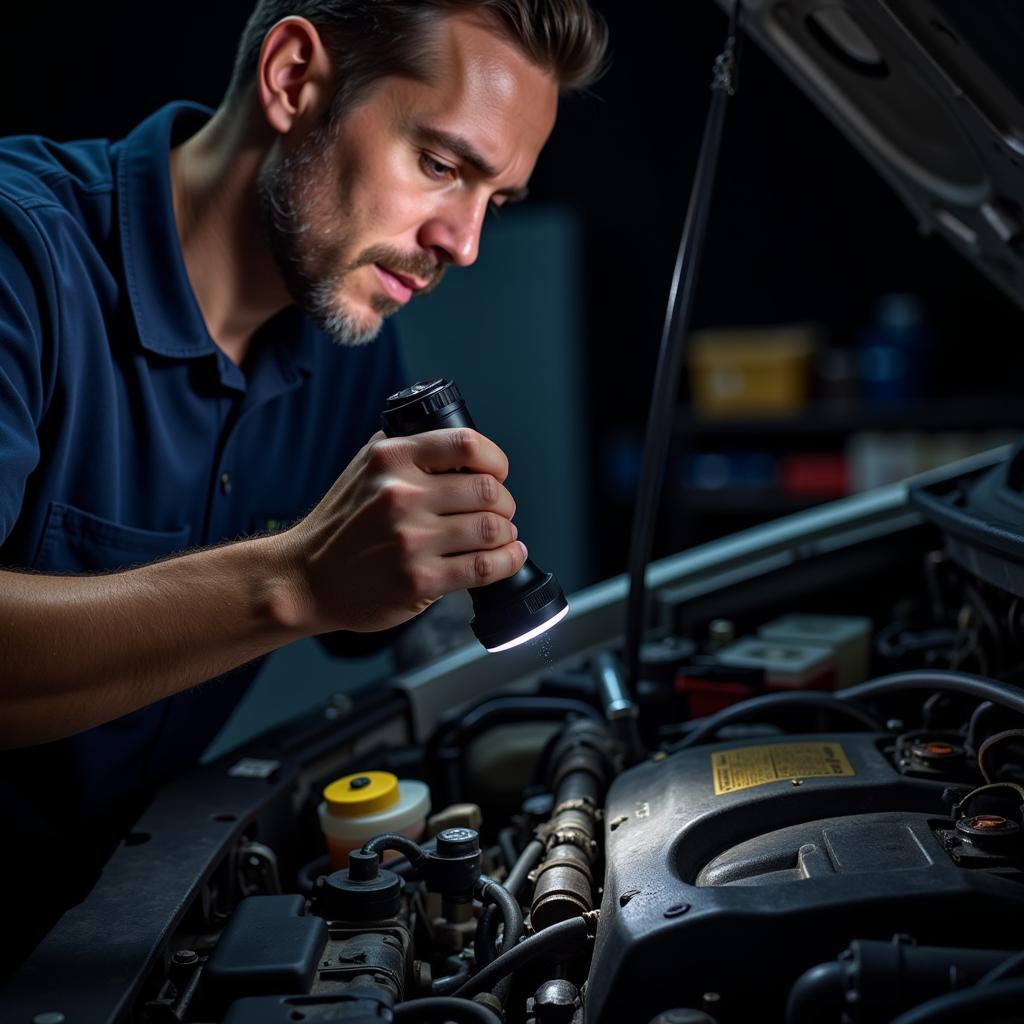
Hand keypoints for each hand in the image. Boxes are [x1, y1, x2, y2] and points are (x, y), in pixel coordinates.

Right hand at [281, 428, 527, 632]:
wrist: (305, 577)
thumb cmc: (341, 524)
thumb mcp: (365, 467)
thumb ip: (409, 450)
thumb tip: (465, 450)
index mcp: (392, 459)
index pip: (467, 444)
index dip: (495, 460)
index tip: (497, 473)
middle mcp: (402, 495)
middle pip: (488, 490)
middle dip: (504, 502)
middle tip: (499, 511)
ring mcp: (411, 540)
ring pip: (492, 529)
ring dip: (507, 533)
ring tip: (501, 536)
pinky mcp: (419, 579)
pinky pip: (485, 567)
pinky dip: (508, 561)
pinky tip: (509, 556)